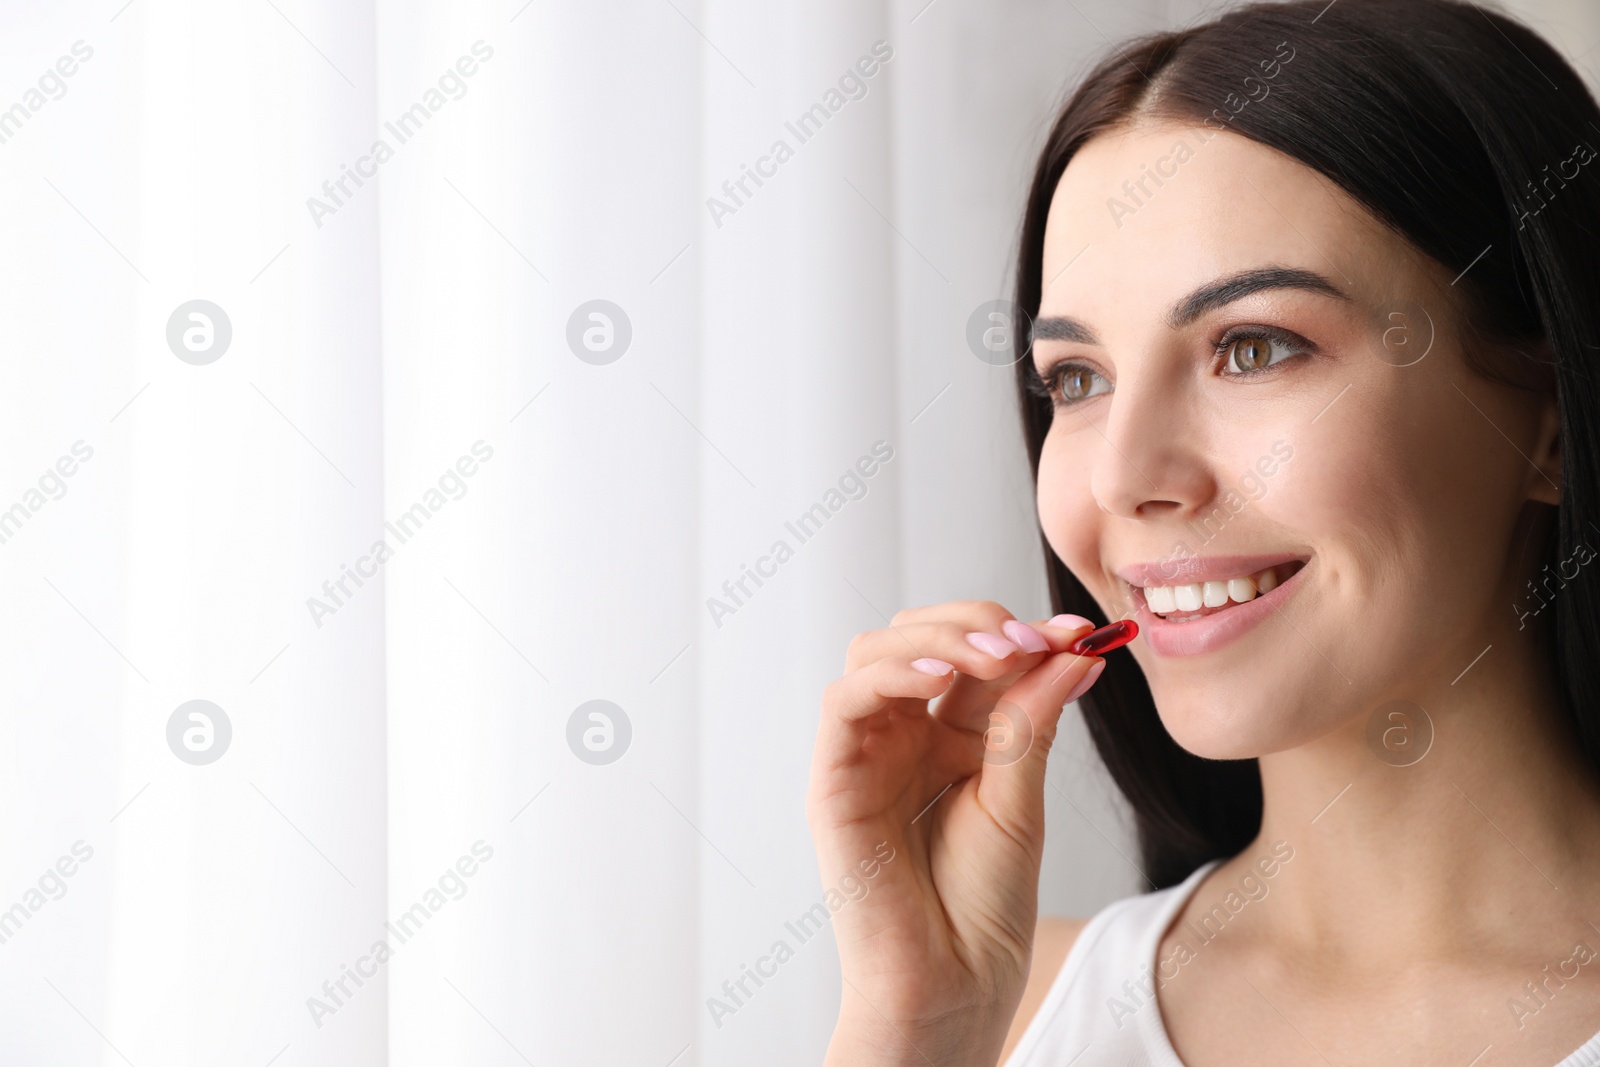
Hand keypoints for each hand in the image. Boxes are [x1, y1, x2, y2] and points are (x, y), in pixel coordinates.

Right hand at [806, 601, 1107, 1065]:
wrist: (955, 984)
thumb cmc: (984, 907)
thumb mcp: (1021, 797)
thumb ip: (1033, 720)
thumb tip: (1074, 651)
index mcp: (951, 737)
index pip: (975, 654)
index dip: (1023, 634)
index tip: (1082, 633)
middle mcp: (903, 735)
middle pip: (921, 636)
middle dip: (979, 624)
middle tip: (1035, 641)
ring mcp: (865, 753)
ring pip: (877, 651)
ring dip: (939, 638)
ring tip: (998, 656)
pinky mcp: (833, 779)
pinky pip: (846, 701)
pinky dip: (892, 674)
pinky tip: (941, 677)